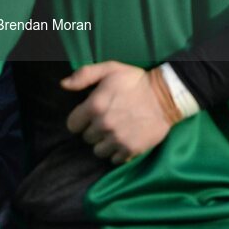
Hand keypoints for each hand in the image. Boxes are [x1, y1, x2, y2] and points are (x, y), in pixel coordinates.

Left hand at [63, 61, 177, 164]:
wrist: (165, 96)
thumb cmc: (135, 81)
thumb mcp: (109, 68)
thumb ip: (84, 75)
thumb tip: (63, 84)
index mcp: (94, 106)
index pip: (72, 124)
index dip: (79, 120)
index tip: (88, 116)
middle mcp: (103, 125)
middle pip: (86, 138)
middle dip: (93, 130)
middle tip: (106, 120)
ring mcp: (117, 139)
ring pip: (98, 151)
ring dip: (104, 143)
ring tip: (114, 132)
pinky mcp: (131, 150)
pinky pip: (115, 159)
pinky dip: (117, 152)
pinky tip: (124, 140)